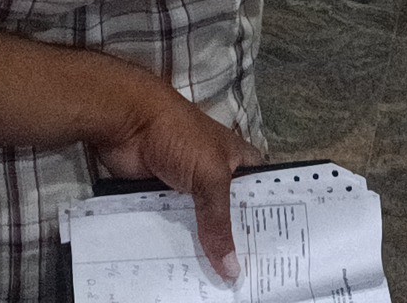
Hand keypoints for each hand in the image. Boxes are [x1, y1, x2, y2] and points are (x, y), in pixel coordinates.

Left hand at [86, 65, 262, 285]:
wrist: (128, 122)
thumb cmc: (181, 137)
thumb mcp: (211, 176)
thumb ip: (220, 222)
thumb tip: (232, 271)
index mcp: (237, 161)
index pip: (263, 194)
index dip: (271, 222)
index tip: (278, 256)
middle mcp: (216, 176)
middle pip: (231, 216)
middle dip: (237, 245)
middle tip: (252, 283)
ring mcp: (188, 189)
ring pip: (201, 226)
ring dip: (205, 250)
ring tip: (222, 290)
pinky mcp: (161, 198)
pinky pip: (174, 228)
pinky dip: (177, 246)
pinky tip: (185, 274)